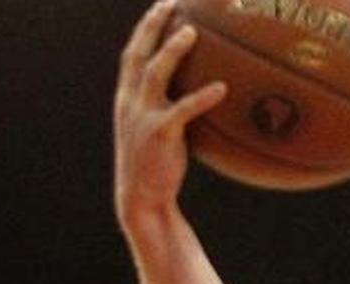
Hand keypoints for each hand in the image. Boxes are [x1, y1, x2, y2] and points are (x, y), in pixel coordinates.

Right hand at [113, 0, 225, 226]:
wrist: (141, 199)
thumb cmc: (156, 165)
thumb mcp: (157, 131)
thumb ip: (170, 108)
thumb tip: (206, 92)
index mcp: (127, 98)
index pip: (132, 53)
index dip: (146, 28)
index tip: (162, 6)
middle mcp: (130, 101)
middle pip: (138, 52)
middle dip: (152, 24)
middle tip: (171, 2)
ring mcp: (142, 116)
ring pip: (154, 73)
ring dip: (172, 50)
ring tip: (192, 32)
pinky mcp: (159, 134)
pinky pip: (182, 110)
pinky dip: (202, 97)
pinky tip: (222, 88)